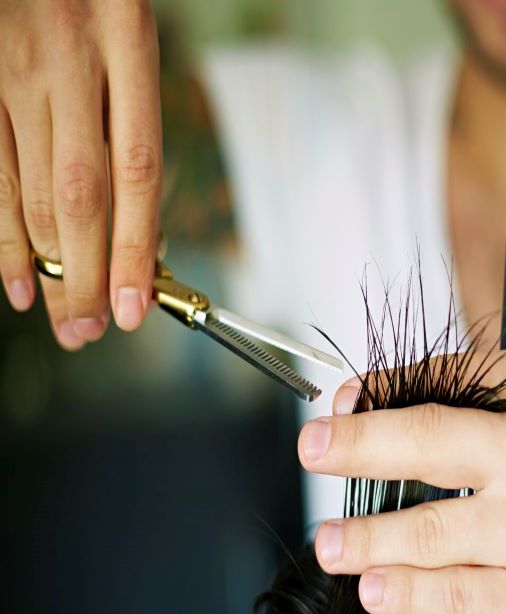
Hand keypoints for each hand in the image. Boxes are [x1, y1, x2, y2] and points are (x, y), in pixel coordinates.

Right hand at [0, 0, 161, 347]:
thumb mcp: (135, 42)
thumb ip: (135, 127)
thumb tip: (143, 235)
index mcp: (128, 44)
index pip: (137, 174)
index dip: (134, 250)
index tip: (134, 308)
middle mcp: (69, 59)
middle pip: (81, 196)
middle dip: (87, 275)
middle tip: (91, 331)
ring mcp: (13, 70)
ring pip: (34, 192)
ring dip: (50, 268)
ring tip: (66, 320)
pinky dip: (5, 235)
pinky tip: (17, 282)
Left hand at [298, 350, 505, 613]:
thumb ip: (478, 393)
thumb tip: (380, 394)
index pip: (443, 383)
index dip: (378, 398)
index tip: (338, 410)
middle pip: (427, 443)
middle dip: (355, 446)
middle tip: (311, 449)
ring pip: (429, 531)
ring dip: (365, 538)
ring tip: (329, 546)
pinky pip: (453, 597)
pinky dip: (404, 594)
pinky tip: (374, 590)